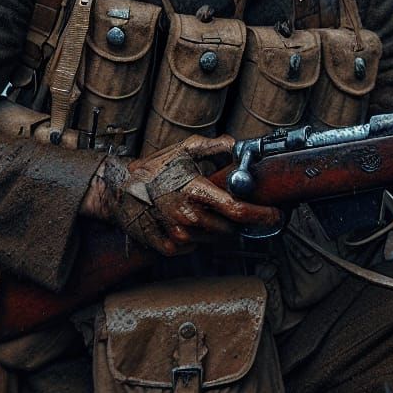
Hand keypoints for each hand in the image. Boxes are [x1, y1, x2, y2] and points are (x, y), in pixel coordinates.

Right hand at [82, 134, 280, 255]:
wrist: (119, 189)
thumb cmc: (154, 168)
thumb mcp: (185, 149)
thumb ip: (215, 147)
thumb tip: (238, 145)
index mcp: (196, 191)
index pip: (237, 210)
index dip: (261, 215)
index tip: (274, 215)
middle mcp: (189, 216)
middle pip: (229, 228)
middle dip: (235, 220)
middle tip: (226, 207)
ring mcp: (178, 234)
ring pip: (213, 238)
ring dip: (214, 228)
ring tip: (198, 210)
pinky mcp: (168, 247)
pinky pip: (194, 248)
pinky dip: (196, 238)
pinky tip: (186, 222)